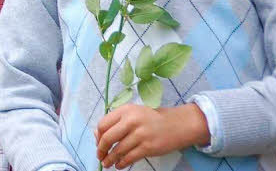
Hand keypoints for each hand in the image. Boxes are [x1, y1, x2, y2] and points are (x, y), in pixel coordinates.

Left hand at [95, 104, 209, 168]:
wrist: (177, 124)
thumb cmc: (151, 119)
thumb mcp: (133, 114)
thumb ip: (116, 122)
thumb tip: (98, 135)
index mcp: (125, 110)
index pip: (103, 124)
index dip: (98, 136)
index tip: (98, 143)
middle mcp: (131, 121)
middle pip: (107, 138)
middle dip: (101, 150)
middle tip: (100, 156)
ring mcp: (140, 135)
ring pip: (118, 150)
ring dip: (110, 159)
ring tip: (107, 164)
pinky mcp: (148, 147)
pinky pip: (129, 158)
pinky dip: (122, 163)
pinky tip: (119, 165)